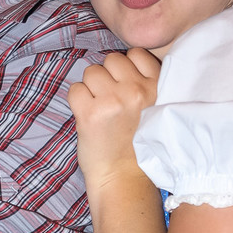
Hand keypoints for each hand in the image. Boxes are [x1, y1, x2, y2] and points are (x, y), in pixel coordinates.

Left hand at [68, 48, 159, 182]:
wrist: (124, 179)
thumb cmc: (138, 145)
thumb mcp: (155, 109)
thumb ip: (145, 84)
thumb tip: (120, 62)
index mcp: (157, 88)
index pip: (136, 53)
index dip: (126, 68)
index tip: (125, 87)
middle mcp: (136, 91)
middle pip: (111, 60)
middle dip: (107, 77)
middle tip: (111, 102)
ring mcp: (113, 100)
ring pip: (91, 72)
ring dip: (91, 89)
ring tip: (100, 111)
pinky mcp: (90, 113)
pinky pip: (75, 89)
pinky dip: (77, 101)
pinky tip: (88, 117)